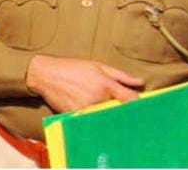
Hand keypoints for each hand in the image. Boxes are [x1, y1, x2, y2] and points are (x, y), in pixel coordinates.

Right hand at [26, 55, 142, 113]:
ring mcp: (87, 109)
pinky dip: (96, 120)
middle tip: (126, 112)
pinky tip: (95, 115)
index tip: (142, 106)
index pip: (131, 99)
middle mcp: (98, 98)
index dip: (138, 103)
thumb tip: (140, 82)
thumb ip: (121, 75)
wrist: (45, 74)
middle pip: (120, 111)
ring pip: (106, 118)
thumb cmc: (72, 68)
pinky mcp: (77, 116)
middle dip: (124, 111)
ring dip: (110, 116)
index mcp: (106, 84)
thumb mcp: (98, 66)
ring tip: (106, 111)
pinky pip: (92, 121)